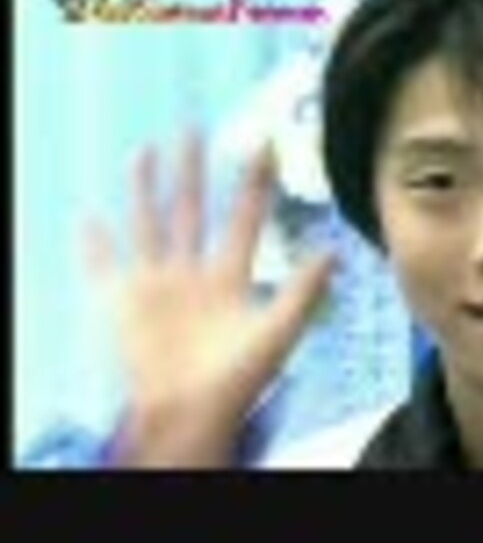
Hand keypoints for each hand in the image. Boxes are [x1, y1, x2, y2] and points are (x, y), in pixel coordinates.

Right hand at [84, 131, 334, 467]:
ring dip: (144, 189)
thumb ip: (305, 291)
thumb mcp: (278, 331)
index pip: (246, 216)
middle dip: (192, 170)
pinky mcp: (125, 301)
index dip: (255, 182)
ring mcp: (158, 284)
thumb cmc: (239, 379)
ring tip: (143, 150)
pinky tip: (88, 216)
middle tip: (193, 128)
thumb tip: (334, 251)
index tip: (264, 144)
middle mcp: (194, 271)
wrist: (193, 415)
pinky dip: (94, 244)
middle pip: (192, 209)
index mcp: (232, 275)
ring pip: (149, 224)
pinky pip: (104, 266)